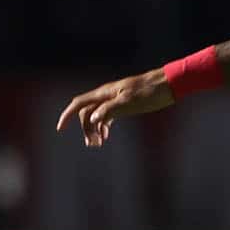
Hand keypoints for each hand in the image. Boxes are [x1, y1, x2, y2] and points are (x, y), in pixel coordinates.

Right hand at [55, 71, 172, 146]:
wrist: (170, 84)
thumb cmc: (151, 92)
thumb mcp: (130, 102)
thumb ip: (109, 110)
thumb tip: (91, 120)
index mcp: (106, 92)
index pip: (80, 103)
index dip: (67, 115)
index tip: (60, 129)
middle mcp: (108, 95)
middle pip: (87, 112)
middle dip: (85, 129)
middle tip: (94, 145)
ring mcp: (116, 99)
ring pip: (97, 115)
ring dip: (94, 129)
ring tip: (99, 144)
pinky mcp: (125, 103)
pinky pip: (107, 115)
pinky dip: (104, 126)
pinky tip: (106, 135)